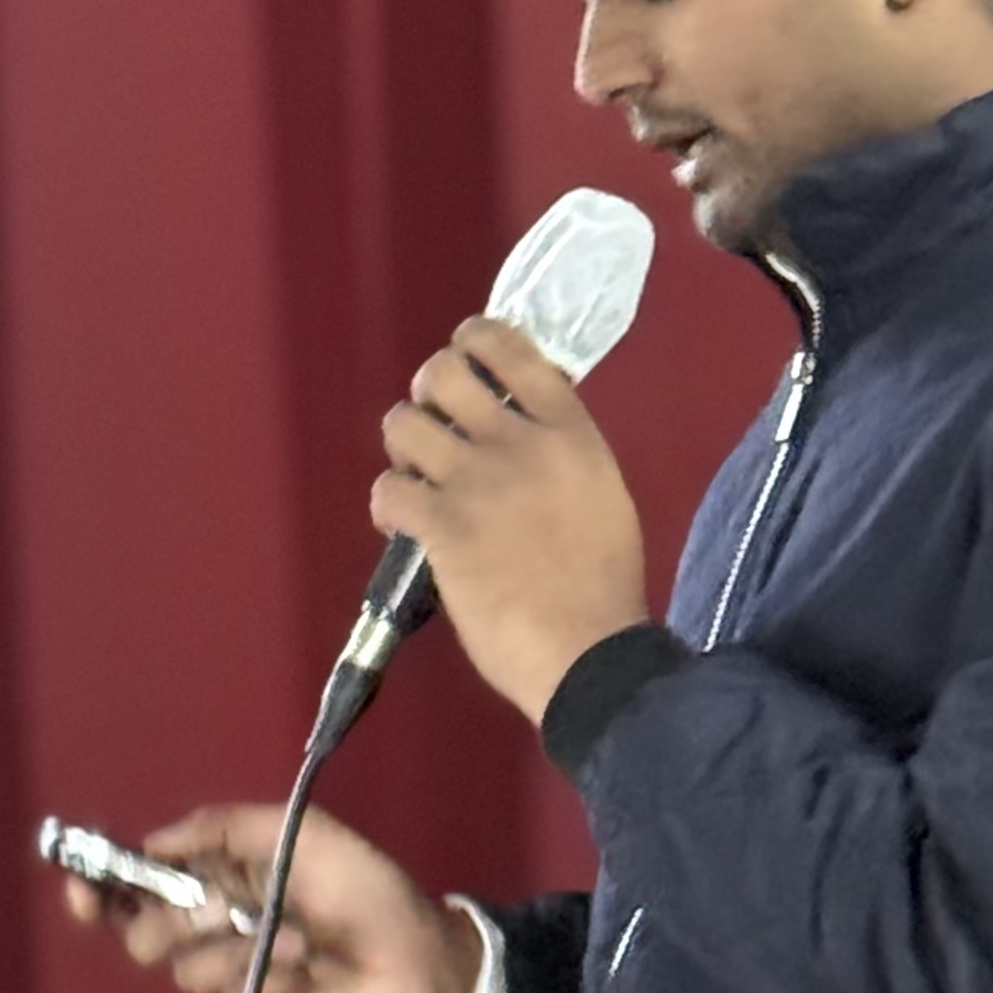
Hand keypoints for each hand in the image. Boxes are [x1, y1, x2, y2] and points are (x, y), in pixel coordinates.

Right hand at [60, 801, 483, 992]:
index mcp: (216, 880)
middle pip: (141, 935)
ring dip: (239, 950)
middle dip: (173, 921)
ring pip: (183, 969)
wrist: (416, 960)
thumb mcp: (300, 835)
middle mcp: (212, 929)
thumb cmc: (364, 889)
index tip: (80, 883)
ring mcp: (229, 978)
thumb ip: (226, 828)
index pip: (138, 887)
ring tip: (302, 941)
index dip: (100, 888)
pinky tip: (308, 973)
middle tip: (222, 910)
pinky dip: (268, 979)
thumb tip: (156, 841)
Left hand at [372, 314, 650, 723]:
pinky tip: (404, 524)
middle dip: (428, 395)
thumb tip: (521, 437)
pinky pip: (388, 488)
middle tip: (436, 429)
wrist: (588, 651)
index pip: (510, 347)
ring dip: (403, 449)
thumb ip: (561, 455)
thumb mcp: (602, 494)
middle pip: (442, 373)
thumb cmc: (604, 586)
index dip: (474, 341)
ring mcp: (476, 482)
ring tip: (419, 479)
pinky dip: (388, 503)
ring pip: (403, 424)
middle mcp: (518, 442)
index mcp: (569, 432)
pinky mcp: (442, 526)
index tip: (466, 363)